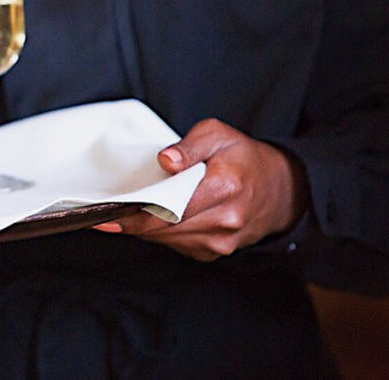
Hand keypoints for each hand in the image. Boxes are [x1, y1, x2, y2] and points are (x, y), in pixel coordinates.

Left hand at [93, 118, 308, 260]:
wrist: (282, 191)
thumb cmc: (245, 159)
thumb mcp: (219, 135)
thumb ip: (190, 145)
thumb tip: (166, 160)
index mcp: (225, 188)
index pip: (171, 208)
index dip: (136, 214)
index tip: (109, 214)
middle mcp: (224, 220)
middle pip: (164, 228)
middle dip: (133, 222)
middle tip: (107, 213)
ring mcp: (221, 241)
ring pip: (167, 239)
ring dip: (145, 228)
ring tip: (129, 211)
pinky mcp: (215, 252)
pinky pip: (177, 245)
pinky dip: (161, 233)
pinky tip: (155, 218)